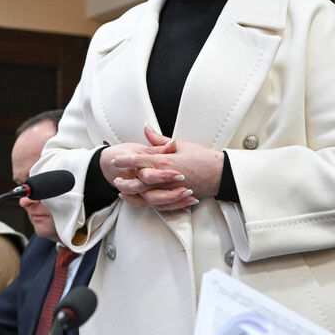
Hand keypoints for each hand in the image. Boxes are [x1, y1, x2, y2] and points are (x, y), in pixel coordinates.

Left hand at [104, 126, 222, 210]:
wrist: (219, 173)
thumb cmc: (202, 158)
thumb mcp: (180, 144)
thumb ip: (159, 139)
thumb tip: (146, 129)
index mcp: (164, 162)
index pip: (138, 160)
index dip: (124, 160)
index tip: (115, 159)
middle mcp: (164, 178)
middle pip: (137, 182)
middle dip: (124, 180)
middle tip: (116, 178)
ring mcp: (170, 191)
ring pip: (145, 197)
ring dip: (133, 195)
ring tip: (124, 191)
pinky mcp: (176, 199)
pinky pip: (157, 205)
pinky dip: (147, 204)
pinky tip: (141, 200)